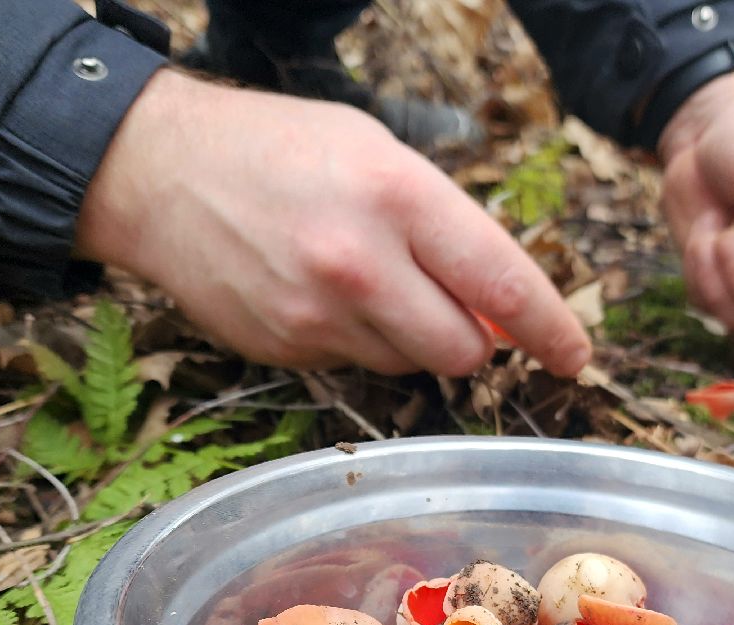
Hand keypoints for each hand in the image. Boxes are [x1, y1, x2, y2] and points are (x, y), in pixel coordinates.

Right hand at [77, 70, 591, 377]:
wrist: (158, 172)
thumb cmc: (280, 149)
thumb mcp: (378, 154)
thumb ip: (445, 228)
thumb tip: (499, 307)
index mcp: (398, 197)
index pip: (502, 285)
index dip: (551, 330)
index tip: (575, 355)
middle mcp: (360, 264)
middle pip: (462, 351)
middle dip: (475, 342)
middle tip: (458, 312)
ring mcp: (316, 316)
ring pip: (410, 365)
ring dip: (412, 339)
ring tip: (368, 283)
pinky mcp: (283, 350)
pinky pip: (353, 366)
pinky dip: (357, 342)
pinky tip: (321, 295)